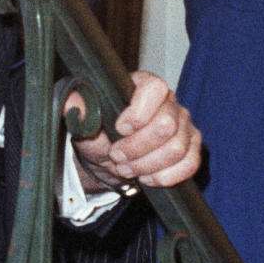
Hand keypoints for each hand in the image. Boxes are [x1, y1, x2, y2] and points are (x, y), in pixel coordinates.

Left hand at [69, 70, 201, 191]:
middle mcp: (170, 101)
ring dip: (147, 166)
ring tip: (128, 169)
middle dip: (137, 148)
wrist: (111, 157)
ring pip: (177, 149)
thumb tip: (71, 101)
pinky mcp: (192, 147)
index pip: (155, 89)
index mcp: (145, 84)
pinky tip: (148, 177)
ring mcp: (185, 124)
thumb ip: (80, 109)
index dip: (137, 113)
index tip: (119, 129)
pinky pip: (190, 164)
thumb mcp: (86, 121)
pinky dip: (166, 176)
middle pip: (166, 126)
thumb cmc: (101, 132)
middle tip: (118, 156)